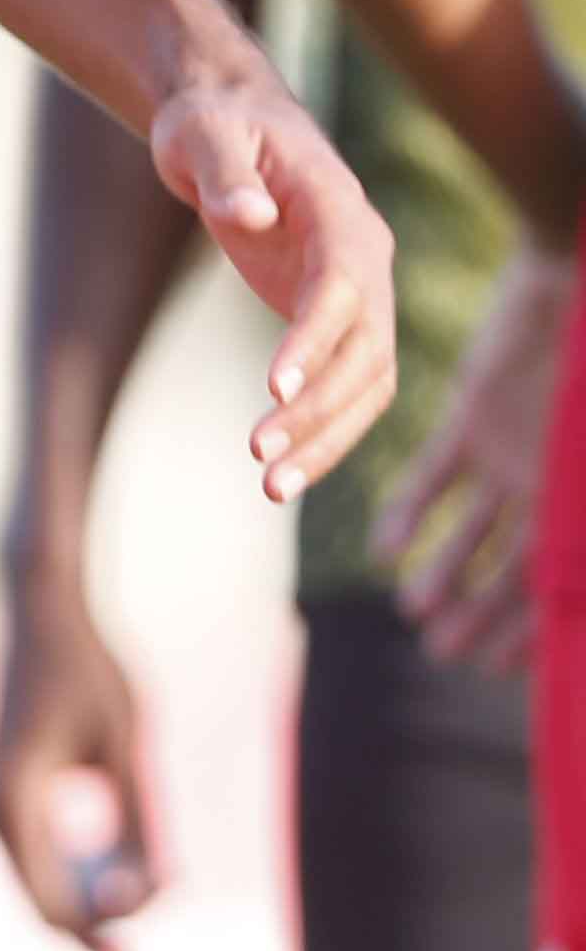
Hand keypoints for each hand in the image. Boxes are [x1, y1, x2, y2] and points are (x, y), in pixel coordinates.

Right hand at [0, 577, 159, 950]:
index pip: (54, 907)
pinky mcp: (5, 788)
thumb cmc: (87, 666)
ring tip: (152, 877)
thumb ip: (139, 820)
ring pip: (40, 883)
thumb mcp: (126, 744)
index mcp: (13, 800)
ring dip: (93, 896)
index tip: (159, 906)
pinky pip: (37, 854)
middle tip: (165, 897)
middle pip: (44, 904)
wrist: (39, 605)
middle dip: (103, 919)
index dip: (105, 932)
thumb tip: (157, 890)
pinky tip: (120, 860)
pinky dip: (79, 870)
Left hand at [149, 74, 396, 501]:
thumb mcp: (204, 132)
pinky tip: (282, 470)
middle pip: (366, 347)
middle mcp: (364, 255)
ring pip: (367, 381)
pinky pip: (346, 386)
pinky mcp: (336, 319)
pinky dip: (322, 430)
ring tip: (271, 485)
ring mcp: (358, 291)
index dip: (315, 337)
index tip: (273, 388)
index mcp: (339, 207)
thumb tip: (247, 217)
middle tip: (259, 452)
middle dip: (320, 406)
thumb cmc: (213, 124)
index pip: (342, 282)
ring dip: (326, 437)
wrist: (229, 124)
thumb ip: (224, 172)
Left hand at [375, 239, 573, 674]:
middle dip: (481, 613)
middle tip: (441, 650)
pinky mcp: (475, 416)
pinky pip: (440, 474)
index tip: (498, 669)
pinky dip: (413, 509)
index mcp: (579, 503)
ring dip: (446, 569)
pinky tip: (384, 544)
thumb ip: (577, 526)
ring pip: (474, 529)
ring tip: (414, 608)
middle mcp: (549, 488)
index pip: (558, 584)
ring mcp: (513, 454)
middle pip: (514, 568)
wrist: (572, 281)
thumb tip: (574, 588)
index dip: (531, 629)